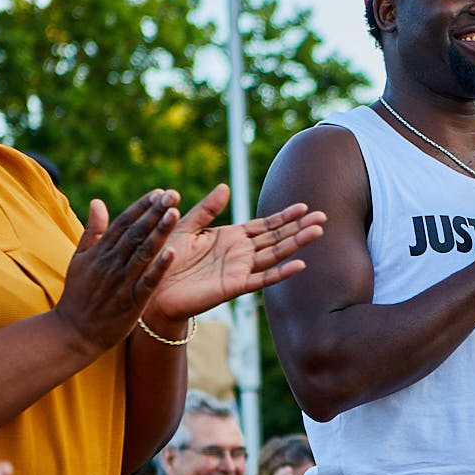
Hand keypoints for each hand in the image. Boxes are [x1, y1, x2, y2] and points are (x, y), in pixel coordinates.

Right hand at [54, 191, 180, 350]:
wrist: (74, 331)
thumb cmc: (78, 294)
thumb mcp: (79, 259)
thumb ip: (92, 231)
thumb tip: (97, 202)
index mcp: (100, 252)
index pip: (123, 223)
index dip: (142, 207)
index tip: (159, 192)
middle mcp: (111, 263)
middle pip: (135, 233)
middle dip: (154, 212)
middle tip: (173, 194)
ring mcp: (122, 282)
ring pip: (143, 253)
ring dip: (159, 232)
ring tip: (175, 213)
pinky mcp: (131, 302)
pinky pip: (147, 282)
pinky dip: (158, 268)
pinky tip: (172, 253)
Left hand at [145, 184, 327, 324]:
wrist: (151, 288)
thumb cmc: (164, 257)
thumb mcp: (184, 225)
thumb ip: (207, 209)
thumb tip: (225, 186)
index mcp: (230, 238)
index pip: (264, 225)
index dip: (284, 216)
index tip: (304, 206)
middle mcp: (240, 254)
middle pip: (276, 238)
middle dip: (299, 227)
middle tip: (323, 216)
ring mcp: (239, 270)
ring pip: (274, 255)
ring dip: (296, 244)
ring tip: (318, 232)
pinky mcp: (233, 287)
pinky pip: (261, 280)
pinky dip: (281, 273)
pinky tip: (299, 265)